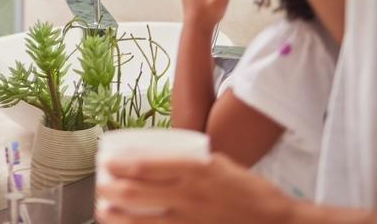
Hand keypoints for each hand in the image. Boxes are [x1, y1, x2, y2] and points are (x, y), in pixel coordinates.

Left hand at [95, 153, 295, 223]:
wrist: (276, 222)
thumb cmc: (249, 190)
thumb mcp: (220, 164)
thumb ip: (190, 161)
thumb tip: (162, 159)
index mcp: (194, 170)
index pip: (144, 166)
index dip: (119, 165)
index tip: (106, 162)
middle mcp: (187, 196)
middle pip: (134, 193)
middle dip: (109, 189)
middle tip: (100, 185)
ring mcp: (188, 221)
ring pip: (139, 219)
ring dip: (115, 215)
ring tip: (103, 210)